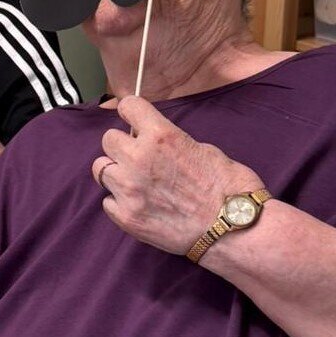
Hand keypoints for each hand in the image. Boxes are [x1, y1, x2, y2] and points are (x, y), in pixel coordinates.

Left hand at [92, 95, 262, 256]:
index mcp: (161, 136)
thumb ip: (170, 143)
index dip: (132, 113)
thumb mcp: (202, 149)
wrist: (234, 230)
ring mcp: (129, 190)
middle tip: (137, 157)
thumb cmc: (228, 188)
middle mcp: (138, 158)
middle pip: (108, 139)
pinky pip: (107, 201)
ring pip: (101, 169)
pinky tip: (140, 206)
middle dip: (122, 145)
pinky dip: (120, 202)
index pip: (128, 106)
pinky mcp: (126, 217)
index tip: (133, 120)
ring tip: (136, 183)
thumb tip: (156, 143)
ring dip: (117, 173)